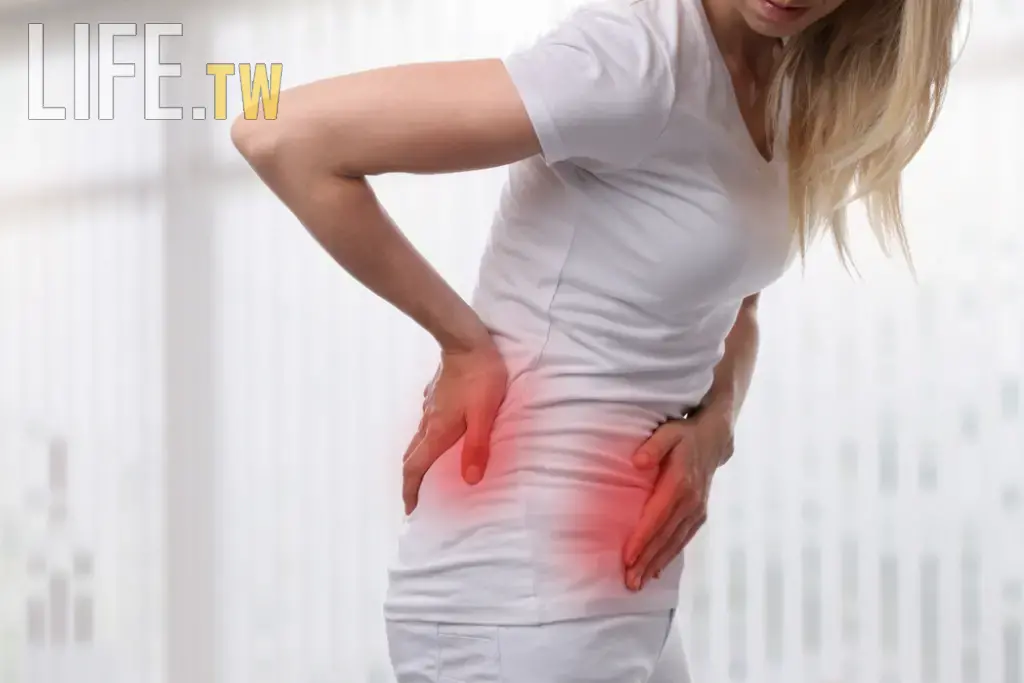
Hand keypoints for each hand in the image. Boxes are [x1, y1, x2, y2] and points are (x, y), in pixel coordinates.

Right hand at [401, 340, 507, 514]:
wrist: (466, 339)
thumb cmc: (480, 376)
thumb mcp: (485, 414)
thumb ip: (477, 446)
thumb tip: (470, 480)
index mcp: (438, 430)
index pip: (415, 467)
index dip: (410, 491)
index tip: (410, 510)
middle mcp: (428, 421)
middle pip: (411, 456)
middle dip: (411, 479)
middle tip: (416, 497)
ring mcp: (430, 406)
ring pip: (418, 439)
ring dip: (419, 459)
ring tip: (429, 471)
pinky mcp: (436, 394)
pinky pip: (427, 423)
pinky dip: (428, 439)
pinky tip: (440, 435)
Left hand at [621, 409, 734, 590]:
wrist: (713, 440)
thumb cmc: (683, 435)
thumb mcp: (667, 432)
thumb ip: (653, 446)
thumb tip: (638, 462)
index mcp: (680, 484)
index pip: (657, 517)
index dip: (642, 539)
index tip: (627, 558)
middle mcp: (691, 503)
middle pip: (665, 537)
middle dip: (646, 561)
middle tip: (629, 582)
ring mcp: (697, 511)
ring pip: (674, 543)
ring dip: (656, 564)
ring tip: (639, 582)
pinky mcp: (699, 515)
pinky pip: (682, 540)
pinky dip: (669, 556)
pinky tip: (656, 570)